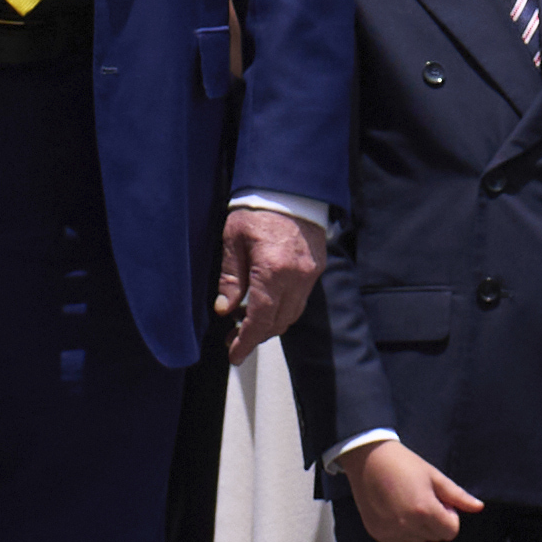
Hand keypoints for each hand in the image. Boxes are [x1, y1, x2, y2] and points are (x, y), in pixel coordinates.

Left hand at [215, 201, 323, 351]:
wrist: (290, 186)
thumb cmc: (258, 208)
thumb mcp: (233, 240)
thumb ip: (230, 278)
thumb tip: (225, 309)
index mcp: (272, 271)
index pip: (259, 320)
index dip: (246, 342)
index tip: (235, 355)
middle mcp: (296, 277)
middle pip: (278, 323)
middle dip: (256, 336)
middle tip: (233, 338)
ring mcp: (310, 273)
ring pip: (292, 314)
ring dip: (270, 324)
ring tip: (247, 321)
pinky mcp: (316, 267)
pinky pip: (300, 299)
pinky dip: (283, 308)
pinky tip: (266, 303)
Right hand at [343, 438, 481, 541]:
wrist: (368, 459)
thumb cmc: (404, 463)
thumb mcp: (434, 476)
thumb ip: (457, 495)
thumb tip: (479, 507)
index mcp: (425, 510)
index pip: (451, 531)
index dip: (449, 516)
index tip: (439, 501)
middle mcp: (408, 525)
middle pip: (435, 536)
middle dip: (435, 521)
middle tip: (422, 498)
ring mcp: (391, 531)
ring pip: (418, 539)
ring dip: (418, 527)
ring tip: (407, 502)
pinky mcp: (378, 533)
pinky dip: (401, 531)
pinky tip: (394, 511)